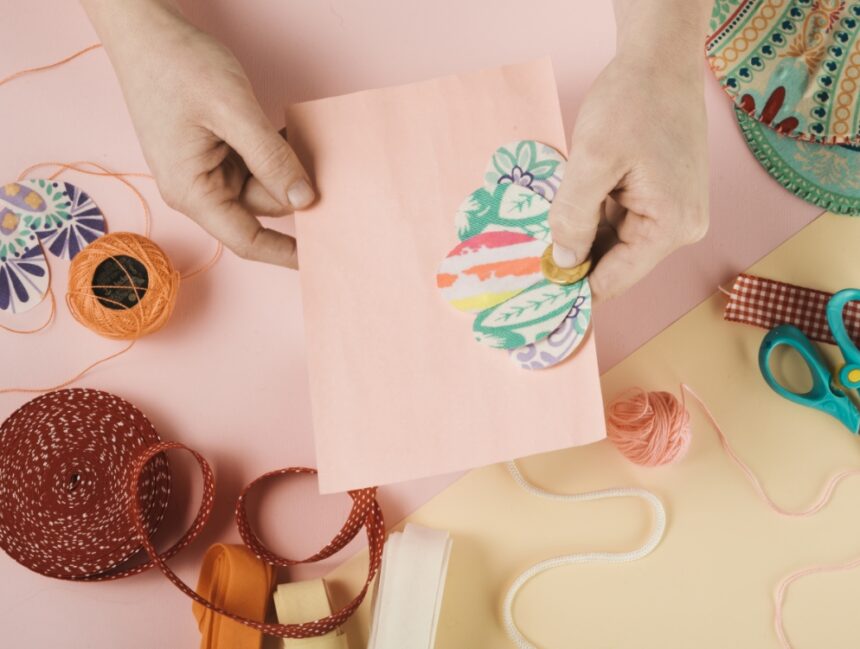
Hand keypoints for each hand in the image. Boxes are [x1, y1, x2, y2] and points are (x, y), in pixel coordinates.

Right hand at [81, 0, 312, 266]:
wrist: (146, 31)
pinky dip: (274, 152)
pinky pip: (255, 165)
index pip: (247, 240)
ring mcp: (205, 172)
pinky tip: (284, 130)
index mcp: (193, 193)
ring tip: (296, 133)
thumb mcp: (234, 111)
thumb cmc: (177, 66)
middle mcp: (197, 190)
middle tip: (318, 155)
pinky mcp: (213, 154)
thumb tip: (305, 200)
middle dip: (291, 185)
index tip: (324, 255)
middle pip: (262, 207)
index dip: (286, 252)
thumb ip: (272, 158)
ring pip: (263, 184)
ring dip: (285, 163)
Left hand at [550, 0, 709, 300]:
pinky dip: (591, 220)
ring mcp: (674, 213)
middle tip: (526, 263)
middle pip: (615, 264)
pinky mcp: (663, 199)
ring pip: (613, 243)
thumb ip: (574, 215)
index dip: (572, 288)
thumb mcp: (592, 159)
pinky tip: (565, 212)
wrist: (660, 59)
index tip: (533, 293)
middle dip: (573, 261)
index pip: (614, 280)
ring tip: (540, 235)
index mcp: (671, 226)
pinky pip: (620, 223)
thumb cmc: (632, 101)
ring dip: (579, 238)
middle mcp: (680, 228)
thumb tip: (562, 262)